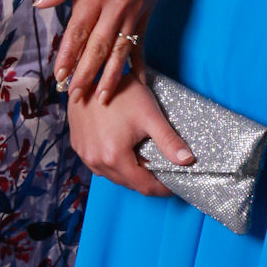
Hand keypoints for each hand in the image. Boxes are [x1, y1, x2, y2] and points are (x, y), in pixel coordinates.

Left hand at [46, 0, 184, 100]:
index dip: (68, 55)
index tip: (59, 75)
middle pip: (97, 47)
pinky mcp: (147, 15)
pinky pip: (141, 45)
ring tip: (100, 97)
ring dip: (109, 76)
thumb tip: (41, 5)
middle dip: (85, 74)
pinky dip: (138, 65)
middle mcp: (116, 6)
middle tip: (75, 96)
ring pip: (119, 51)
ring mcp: (134, 12)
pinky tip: (136, 82)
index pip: (78, 31)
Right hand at [69, 69, 193, 192]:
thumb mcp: (149, 115)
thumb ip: (169, 140)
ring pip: (113, 176)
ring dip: (130, 173)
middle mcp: (97, 162)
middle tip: (162, 169)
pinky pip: (100, 166)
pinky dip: (114, 164)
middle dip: (147, 180)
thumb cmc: (119, 93)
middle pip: (129, 184)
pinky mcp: (79, 148)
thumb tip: (187, 160)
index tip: (173, 184)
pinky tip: (123, 151)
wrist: (87, 78)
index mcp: (115, 157)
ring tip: (144, 159)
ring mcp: (85, 156)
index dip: (162, 189)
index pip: (144, 186)